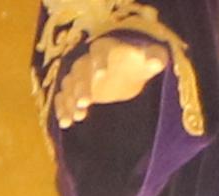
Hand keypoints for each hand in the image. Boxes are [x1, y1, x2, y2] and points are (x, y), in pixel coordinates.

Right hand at [49, 32, 167, 122]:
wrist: (125, 74)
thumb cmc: (137, 65)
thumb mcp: (149, 60)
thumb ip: (153, 58)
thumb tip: (156, 61)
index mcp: (105, 49)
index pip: (99, 51)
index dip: (99, 61)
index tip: (102, 74)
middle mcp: (87, 60)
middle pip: (81, 71)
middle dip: (82, 86)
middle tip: (85, 102)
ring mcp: (79, 77)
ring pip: (69, 85)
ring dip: (70, 100)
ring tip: (77, 116)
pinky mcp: (74, 92)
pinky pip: (62, 98)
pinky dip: (62, 109)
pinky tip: (65, 123)